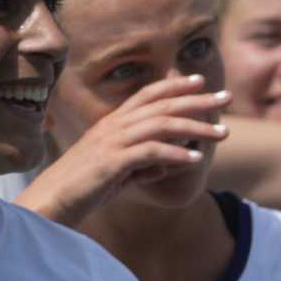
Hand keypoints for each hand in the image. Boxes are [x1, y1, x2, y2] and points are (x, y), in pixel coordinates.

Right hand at [15, 74, 229, 226]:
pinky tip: (196, 159)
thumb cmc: (87, 185)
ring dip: (196, 127)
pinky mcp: (112, 162)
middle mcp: (113, 126)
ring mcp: (112, 142)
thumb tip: (170, 164)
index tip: (201, 80)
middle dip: (198, 100)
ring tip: (223, 133)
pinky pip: (151, 152)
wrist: (54, 200)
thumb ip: (145, 163)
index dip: (175, 85)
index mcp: (114, 122)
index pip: (148, 95)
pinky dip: (176, 154)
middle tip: (227, 98)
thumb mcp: (121, 170)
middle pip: (162, 105)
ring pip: (161, 125)